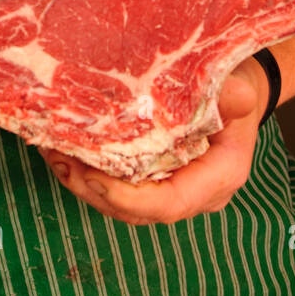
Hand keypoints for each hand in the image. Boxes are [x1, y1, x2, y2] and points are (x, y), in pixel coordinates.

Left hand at [38, 57, 268, 225]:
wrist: (237, 86)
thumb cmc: (237, 85)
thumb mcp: (240, 86)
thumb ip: (234, 96)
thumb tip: (239, 94)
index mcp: (218, 177)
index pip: (170, 204)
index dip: (130, 199)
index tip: (95, 179)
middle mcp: (194, 191)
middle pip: (139, 210)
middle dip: (95, 191)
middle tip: (62, 161)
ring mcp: (173, 186)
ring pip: (124, 202)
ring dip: (85, 183)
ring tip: (54, 154)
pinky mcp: (155, 175)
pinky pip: (121, 184)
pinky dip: (90, 171)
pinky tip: (63, 148)